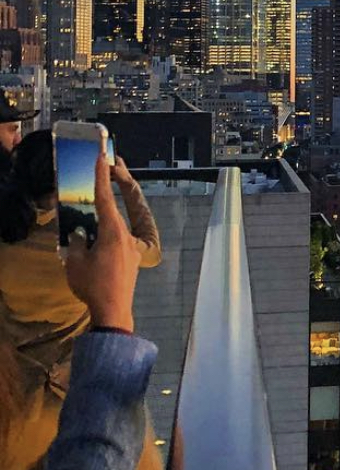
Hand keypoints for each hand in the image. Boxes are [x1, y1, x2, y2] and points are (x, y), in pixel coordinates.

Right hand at [64, 149, 139, 332]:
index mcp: (114, 232)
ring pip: (130, 216)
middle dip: (123, 180)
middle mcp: (128, 235)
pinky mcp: (133, 255)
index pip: (107, 199)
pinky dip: (120, 219)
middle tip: (115, 162)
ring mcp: (133, 245)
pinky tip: (107, 221)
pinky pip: (128, 231)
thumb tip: (82, 233)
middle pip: (128, 201)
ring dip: (123, 199)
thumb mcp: (76, 261)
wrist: (112, 311)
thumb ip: (78, 241)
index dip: (102, 177)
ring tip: (115, 182)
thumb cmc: (93, 286)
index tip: (102, 158)